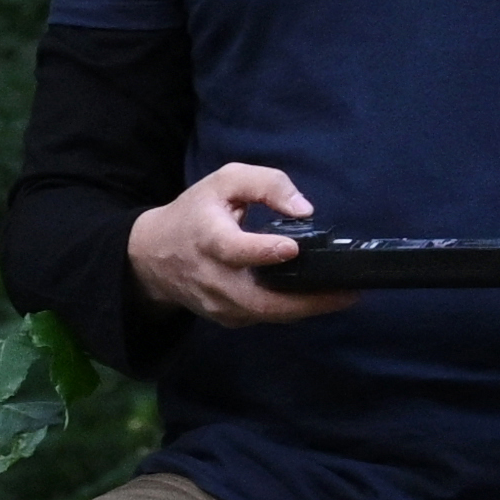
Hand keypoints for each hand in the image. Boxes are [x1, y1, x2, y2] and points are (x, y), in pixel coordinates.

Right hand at [126, 163, 351, 327]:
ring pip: (266, 314)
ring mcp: (217, 304)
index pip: (233, 250)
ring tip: (342, 297)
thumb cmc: (196, 213)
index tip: (292, 248)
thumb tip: (304, 210)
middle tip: (347, 294)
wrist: (152, 256)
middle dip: (305, 301)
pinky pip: (263, 317)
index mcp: (207, 238)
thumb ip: (266, 184)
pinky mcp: (225, 318)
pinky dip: (291, 311)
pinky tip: (316, 300)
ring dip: (306, 310)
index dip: (262, 251)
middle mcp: (211, 278)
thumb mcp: (225, 182)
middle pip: (258, 300)